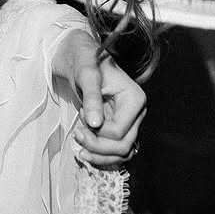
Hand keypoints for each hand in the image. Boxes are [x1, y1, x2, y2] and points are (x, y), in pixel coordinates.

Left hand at [53, 30, 145, 167]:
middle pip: (123, 146)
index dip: (97, 131)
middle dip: (97, 147)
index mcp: (134, 99)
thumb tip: (95, 125)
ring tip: (80, 144)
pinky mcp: (121, 128)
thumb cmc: (85, 61)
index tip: (83, 112)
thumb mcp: (86, 75)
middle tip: (77, 135)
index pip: (119, 131)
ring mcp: (130, 122)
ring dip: (99, 155)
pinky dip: (101, 155)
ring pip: (122, 153)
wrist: (81, 58)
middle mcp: (137, 113)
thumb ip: (92, 98)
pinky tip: (85, 150)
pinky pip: (116, 151)